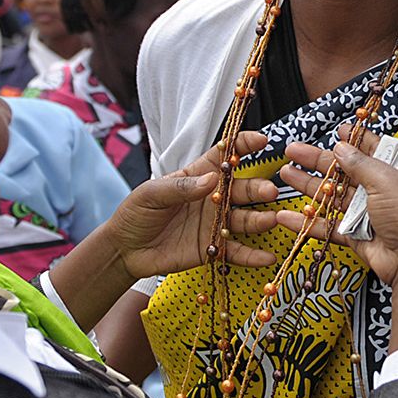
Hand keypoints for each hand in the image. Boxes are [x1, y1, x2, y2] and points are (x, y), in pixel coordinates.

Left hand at [104, 131, 277, 279]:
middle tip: (269, 191)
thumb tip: (211, 180)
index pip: (224, 156)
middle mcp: (212, 198)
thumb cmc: (136, 213)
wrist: (125, 250)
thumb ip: (180, 187)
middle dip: (257, 189)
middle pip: (240, 189)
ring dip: (260, 220)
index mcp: (197, 176)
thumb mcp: (151, 194)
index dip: (242, 146)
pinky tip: (267, 256)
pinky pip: (235, 251)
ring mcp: (214, 223)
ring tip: (272, 220)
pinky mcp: (212, 247)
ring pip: (243, 220)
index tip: (261, 140)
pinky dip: (252, 255)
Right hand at [277, 125, 397, 290]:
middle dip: (317, 160)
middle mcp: (380, 189)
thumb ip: (360, 163)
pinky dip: (308, 221)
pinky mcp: (355, 234)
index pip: (372, 148)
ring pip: (332, 196)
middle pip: (343, 170)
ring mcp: (366, 212)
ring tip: (286, 174)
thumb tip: (341, 147)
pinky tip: (287, 215)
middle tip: (293, 151)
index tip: (337, 130)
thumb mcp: (386, 179)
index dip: (354, 138)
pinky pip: (327, 225)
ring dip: (308, 185)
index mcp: (395, 170)